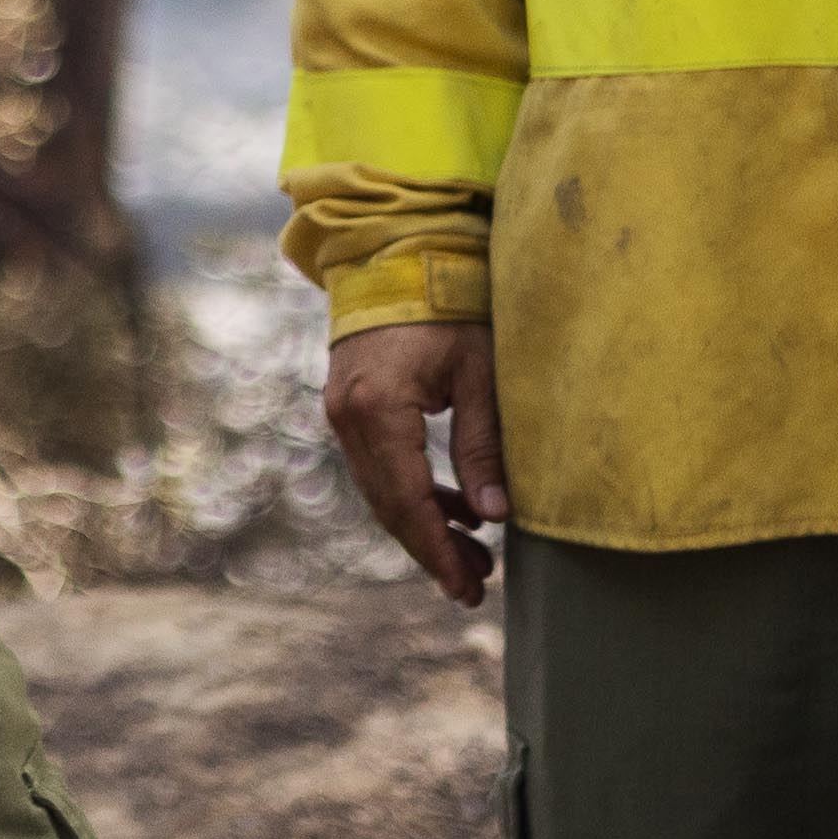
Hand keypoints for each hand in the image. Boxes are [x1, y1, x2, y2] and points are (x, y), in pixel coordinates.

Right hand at [325, 321, 505, 605]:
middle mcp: (348, 417)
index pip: (407, 502)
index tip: (467, 587)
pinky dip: (413, 492)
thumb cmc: (449, 303)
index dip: (438, 550)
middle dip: (432, 550)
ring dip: (424, 525)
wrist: (397, 251)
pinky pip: (379, 465)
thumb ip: (483, 445)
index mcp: (377, 409)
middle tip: (476, 587)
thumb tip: (495, 517)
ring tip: (477, 556)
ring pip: (381, 490)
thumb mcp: (479, 372)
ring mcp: (342, 412)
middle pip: (388, 506)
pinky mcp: (350, 405)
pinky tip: (455, 510)